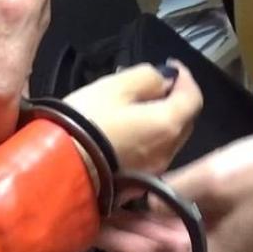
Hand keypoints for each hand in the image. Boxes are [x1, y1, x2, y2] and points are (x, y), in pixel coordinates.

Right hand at [64, 62, 202, 174]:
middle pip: (185, 121)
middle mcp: (169, 151)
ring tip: (137, 109)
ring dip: (161, 121)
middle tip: (154, 86)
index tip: (170, 66)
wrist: (59, 168)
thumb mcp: (116, 86)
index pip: (194, 97)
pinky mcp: (137, 185)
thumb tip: (165, 80)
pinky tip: (127, 134)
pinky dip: (148, 140)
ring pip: (169, 140)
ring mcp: (154, 171)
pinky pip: (152, 155)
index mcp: (168, 124)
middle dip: (175, 100)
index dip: (186, 78)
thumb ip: (148, 77)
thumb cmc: (88, 121)